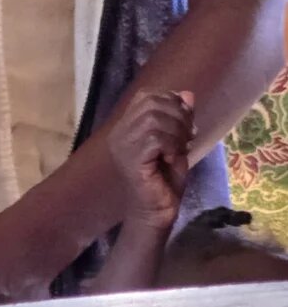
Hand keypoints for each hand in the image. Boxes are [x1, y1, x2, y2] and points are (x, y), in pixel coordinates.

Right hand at [108, 89, 193, 232]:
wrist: (157, 211)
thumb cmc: (165, 180)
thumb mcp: (177, 142)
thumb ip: (180, 119)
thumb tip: (187, 94)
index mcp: (126, 127)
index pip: (146, 96)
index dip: (170, 102)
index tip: (185, 122)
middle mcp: (119, 133)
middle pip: (151, 103)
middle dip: (178, 116)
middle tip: (187, 136)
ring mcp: (122, 146)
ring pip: (154, 119)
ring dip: (177, 132)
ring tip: (180, 148)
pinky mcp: (131, 160)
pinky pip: (155, 139)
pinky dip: (172, 145)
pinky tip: (172, 158)